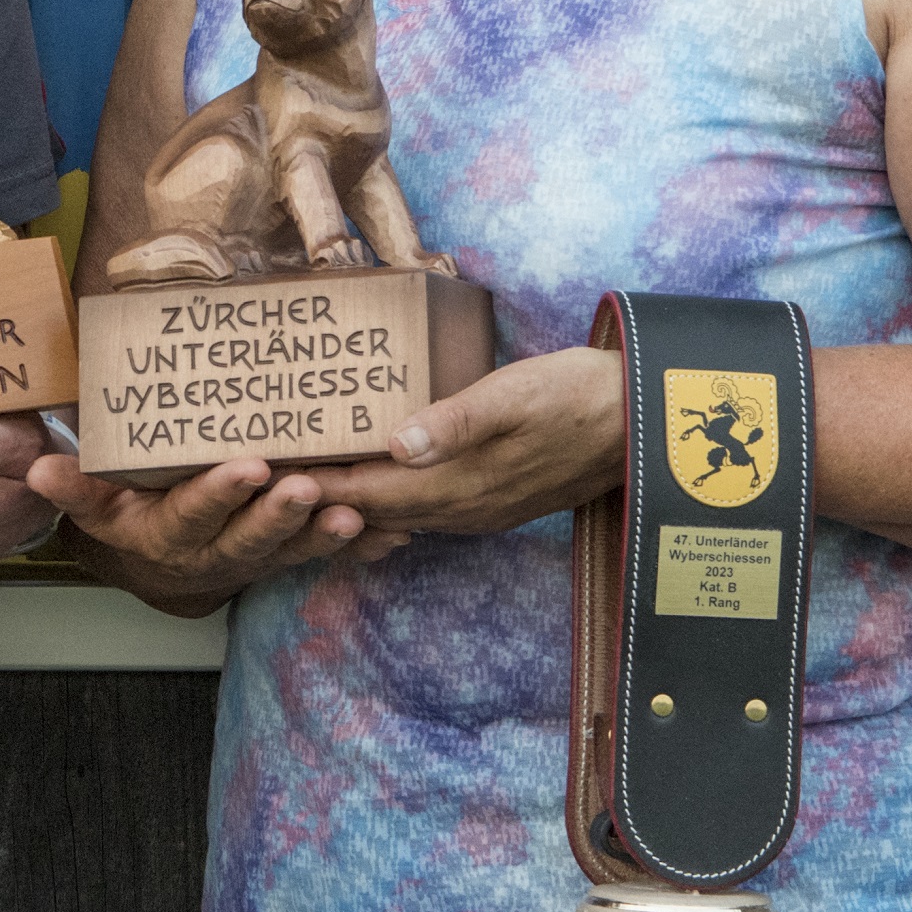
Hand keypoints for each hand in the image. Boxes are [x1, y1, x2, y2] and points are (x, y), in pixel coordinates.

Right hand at [23, 449, 394, 614]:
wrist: (161, 563)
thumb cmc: (133, 513)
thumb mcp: (100, 505)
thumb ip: (78, 486)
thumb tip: (38, 468)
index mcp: (171, 533)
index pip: (195, 513)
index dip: (221, 494)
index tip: (249, 468)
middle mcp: (216, 552)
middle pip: (250, 536)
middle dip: (280, 514)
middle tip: (307, 486)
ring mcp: (257, 557)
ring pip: (292, 549)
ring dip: (324, 536)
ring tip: (355, 515)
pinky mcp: (287, 556)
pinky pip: (324, 555)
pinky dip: (359, 548)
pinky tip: (391, 535)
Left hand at [303, 346, 625, 539]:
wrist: (642, 422)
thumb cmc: (578, 395)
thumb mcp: (516, 394)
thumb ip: (455, 421)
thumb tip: (397, 444)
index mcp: (460, 484)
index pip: (369, 491)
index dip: (317, 483)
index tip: (269, 472)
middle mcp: (465, 510)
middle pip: (376, 511)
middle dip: (324, 496)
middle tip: (272, 478)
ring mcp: (482, 512)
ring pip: (401, 516)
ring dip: (356, 500)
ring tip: (310, 479)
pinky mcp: (496, 503)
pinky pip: (428, 512)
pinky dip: (392, 500)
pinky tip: (377, 481)